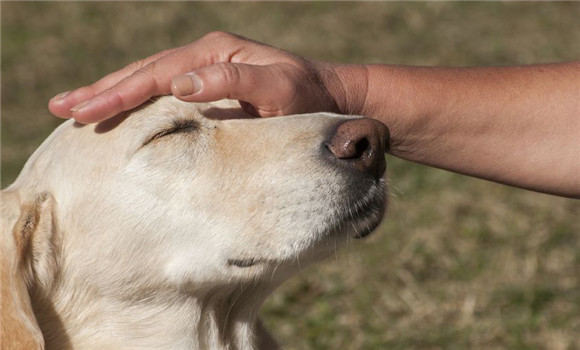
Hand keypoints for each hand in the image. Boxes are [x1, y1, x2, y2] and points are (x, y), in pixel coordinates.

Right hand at [48, 31, 362, 123]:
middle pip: (143, 72)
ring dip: (112, 93)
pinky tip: (119, 111)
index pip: (156, 74)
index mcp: (215, 54)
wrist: (330, 97)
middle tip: (61, 107)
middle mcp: (205, 56)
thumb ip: (235, 81)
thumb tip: (179, 84)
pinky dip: (136, 101)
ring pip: (149, 80)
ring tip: (75, 107)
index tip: (84, 110)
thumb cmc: (308, 98)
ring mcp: (206, 69)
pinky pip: (164, 92)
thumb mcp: (279, 88)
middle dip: (101, 90)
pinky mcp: (211, 84)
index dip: (118, 93)